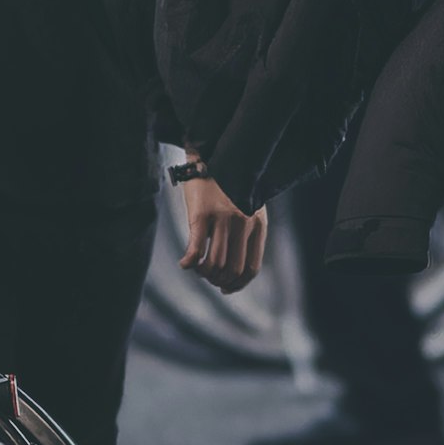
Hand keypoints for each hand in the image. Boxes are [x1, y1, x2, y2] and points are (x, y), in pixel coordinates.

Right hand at [175, 164, 269, 291]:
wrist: (215, 156)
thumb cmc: (231, 186)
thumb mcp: (250, 208)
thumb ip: (248, 235)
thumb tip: (235, 271)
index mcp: (258, 225)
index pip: (251, 268)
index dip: (237, 285)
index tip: (225, 288)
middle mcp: (244, 224)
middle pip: (232, 270)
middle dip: (218, 281)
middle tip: (208, 277)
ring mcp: (223, 219)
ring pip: (214, 264)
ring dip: (203, 273)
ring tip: (197, 268)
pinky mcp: (201, 214)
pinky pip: (196, 249)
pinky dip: (189, 262)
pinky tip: (184, 263)